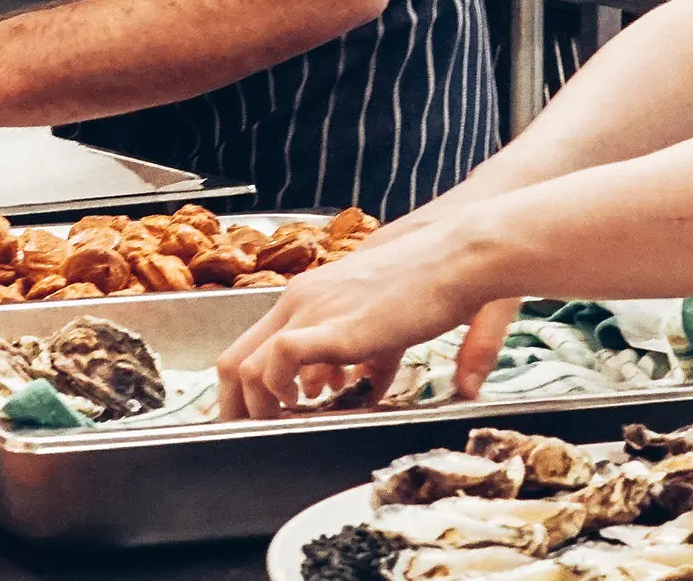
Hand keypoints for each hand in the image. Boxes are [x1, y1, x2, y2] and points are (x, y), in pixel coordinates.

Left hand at [216, 213, 518, 418]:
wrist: (458, 256)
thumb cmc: (431, 284)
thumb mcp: (387, 327)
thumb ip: (368, 357)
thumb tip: (360, 386)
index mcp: (310, 294)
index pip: (251, 344)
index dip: (248, 389)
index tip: (261, 418)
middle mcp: (300, 298)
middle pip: (234, 359)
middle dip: (238, 408)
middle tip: (256, 437)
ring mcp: (312, 309)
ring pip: (245, 366)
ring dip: (257, 408)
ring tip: (282, 428)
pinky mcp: (332, 326)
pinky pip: (278, 361)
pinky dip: (280, 392)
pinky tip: (307, 406)